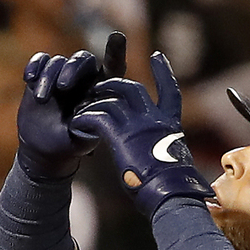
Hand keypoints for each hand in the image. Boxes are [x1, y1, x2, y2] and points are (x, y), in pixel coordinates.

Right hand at [15, 43, 108, 180]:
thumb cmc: (71, 143)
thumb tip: (87, 107)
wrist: (46, 149)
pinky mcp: (42, 76)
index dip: (115, 52)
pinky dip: (34, 66)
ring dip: (48, 77)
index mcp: (101, 90)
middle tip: (63, 87)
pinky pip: (40, 60)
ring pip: (57, 61)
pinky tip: (29, 78)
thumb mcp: (84, 138)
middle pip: (82, 59)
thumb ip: (89, 122)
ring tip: (40, 99)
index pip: (113, 67)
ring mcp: (62, 75)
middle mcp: (84, 78)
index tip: (117, 37)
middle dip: (72, 69)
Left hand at [69, 49, 211, 216]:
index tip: (157, 56)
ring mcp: (138, 126)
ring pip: (112, 99)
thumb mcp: (172, 164)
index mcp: (171, 124)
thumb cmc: (173, 189)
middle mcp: (155, 119)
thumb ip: (163, 152)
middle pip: (133, 88)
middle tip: (99, 85)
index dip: (163, 72)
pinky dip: (85, 118)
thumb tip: (161, 164)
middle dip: (113, 84)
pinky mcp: (121, 136)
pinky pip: (99, 117)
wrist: (171, 194)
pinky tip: (76, 123)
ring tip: (82, 106)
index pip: (170, 91)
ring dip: (95, 100)